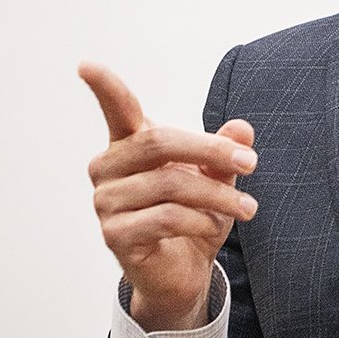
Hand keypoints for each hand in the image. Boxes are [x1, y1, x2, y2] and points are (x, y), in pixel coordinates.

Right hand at [80, 61, 258, 331]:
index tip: (86, 64)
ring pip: (170, 184)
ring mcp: (106, 202)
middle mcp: (109, 168)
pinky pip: (164, 218)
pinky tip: (213, 227)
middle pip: (159, 142)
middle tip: (252, 163)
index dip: (104, 86)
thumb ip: (225, 152)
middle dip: (211, 151)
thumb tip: (242, 129)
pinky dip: (199, 220)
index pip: (116, 109)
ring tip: (248, 208)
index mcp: (130, 145)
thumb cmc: (195, 216)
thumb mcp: (217, 180)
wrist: (184, 273)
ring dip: (218, 196)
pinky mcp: (114, 235)